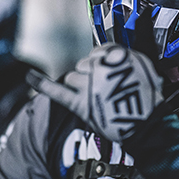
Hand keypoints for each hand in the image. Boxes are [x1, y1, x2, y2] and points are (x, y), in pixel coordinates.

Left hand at [27, 44, 163, 142]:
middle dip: (91, 76)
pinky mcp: (80, 104)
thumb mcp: (144, 67)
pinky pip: (57, 91)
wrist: (147, 126)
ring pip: (71, 77)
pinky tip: (31, 76)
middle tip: (106, 91)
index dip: (102, 64)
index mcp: (116, 55)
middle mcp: (100, 68)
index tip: (108, 73)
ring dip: (81, 87)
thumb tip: (109, 54)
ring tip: (97, 99)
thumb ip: (124, 57)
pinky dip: (42, 84)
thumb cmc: (148, 98)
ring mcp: (88, 86)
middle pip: (83, 65)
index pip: (98, 52)